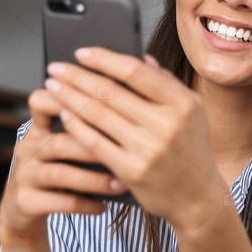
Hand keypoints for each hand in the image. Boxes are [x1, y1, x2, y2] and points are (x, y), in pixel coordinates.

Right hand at [0, 88, 116, 242]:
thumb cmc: (54, 173)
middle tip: (126, 155)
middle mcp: (28, 149)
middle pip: (60, 142)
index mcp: (38, 130)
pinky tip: (103, 207)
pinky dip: (84, 205)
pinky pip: (59, 202)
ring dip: (94, 180)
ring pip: (60, 174)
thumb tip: (126, 115)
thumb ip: (82, 129)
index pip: (41, 103)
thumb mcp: (60, 148)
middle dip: (95, 149)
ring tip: (121, 185)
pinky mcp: (25, 202)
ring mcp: (24, 175)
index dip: (64, 99)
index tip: (99, 103)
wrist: (23, 210)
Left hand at [44, 47, 229, 230]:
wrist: (198, 198)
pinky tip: (65, 115)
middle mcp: (167, 124)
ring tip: (53, 87)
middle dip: (76, 77)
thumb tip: (141, 57)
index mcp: (183, 104)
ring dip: (70, 97)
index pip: (135, 72)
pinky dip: (77, 126)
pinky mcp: (132, 171)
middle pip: (110, 91)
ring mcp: (148, 149)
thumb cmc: (191, 150)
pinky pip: (95, 142)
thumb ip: (168, 84)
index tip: (82, 53)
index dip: (104, 59)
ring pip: (98, 115)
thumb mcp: (192, 113)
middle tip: (55, 68)